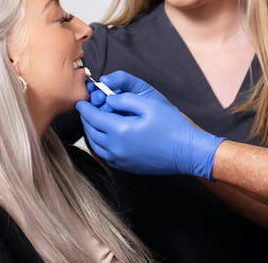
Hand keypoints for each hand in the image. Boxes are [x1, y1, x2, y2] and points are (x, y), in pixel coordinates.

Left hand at [76, 72, 223, 179]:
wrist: (187, 152)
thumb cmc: (172, 127)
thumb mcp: (149, 105)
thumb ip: (125, 100)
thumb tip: (109, 100)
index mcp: (120, 131)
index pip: (93, 117)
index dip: (85, 108)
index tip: (81, 101)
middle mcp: (116, 148)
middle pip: (91, 132)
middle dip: (86, 119)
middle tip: (86, 109)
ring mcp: (121, 160)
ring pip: (96, 145)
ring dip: (91, 132)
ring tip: (94, 121)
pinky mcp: (127, 166)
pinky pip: (105, 154)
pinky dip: (100, 144)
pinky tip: (106, 136)